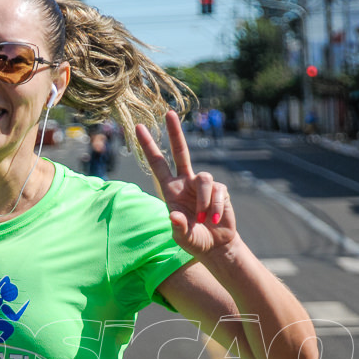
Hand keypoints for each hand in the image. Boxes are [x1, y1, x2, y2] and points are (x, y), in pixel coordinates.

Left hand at [136, 111, 236, 256]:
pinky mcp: (220, 190)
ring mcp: (203, 185)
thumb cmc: (194, 240)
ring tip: (203, 219)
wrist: (217, 246)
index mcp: (171, 190)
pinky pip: (218, 192)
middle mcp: (186, 183)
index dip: (149, 146)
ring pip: (204, 178)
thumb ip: (178, 228)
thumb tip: (173, 216)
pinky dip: (216, 207)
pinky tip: (214, 219)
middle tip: (168, 113)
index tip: (138, 127)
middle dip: (175, 132)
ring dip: (204, 201)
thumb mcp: (182, 237)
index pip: (158, 164)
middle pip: (180, 152)